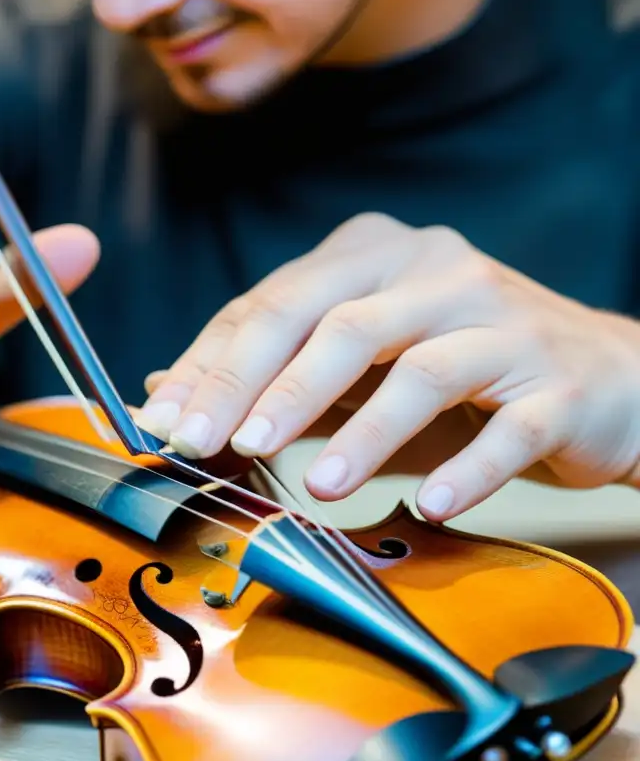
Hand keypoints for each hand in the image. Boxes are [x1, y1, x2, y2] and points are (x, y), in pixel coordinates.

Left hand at [137, 213, 639, 520]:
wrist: (603, 378)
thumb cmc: (456, 379)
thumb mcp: (355, 370)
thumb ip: (271, 376)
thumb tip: (165, 390)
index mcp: (375, 255)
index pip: (275, 304)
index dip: (215, 365)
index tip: (165, 421)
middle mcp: (436, 270)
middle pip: (337, 323)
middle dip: (265, 388)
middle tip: (215, 446)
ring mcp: (503, 320)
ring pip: (419, 370)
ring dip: (359, 434)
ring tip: (312, 485)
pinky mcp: (558, 380)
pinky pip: (509, 426)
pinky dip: (466, 468)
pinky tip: (428, 505)